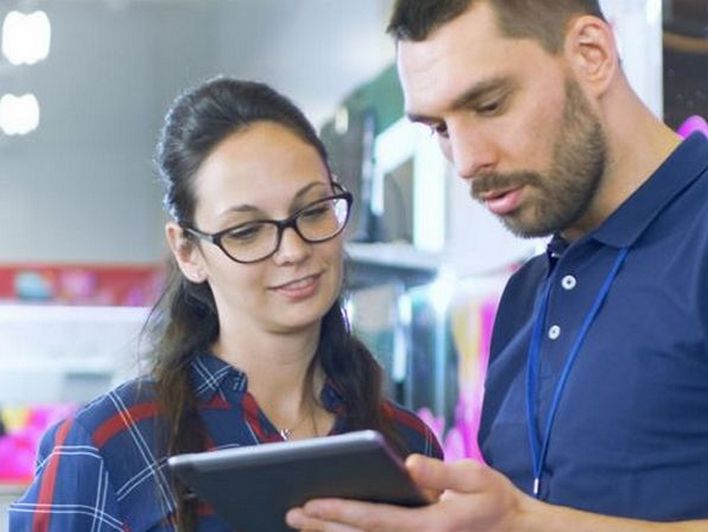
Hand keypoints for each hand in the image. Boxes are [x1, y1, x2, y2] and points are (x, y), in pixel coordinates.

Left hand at [286, 454, 533, 531]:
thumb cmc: (496, 500)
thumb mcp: (476, 477)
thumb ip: (442, 471)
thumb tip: (407, 463)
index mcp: (429, 524)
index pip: (375, 518)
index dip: (340, 512)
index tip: (310, 504)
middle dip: (324, 527)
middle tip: (291, 514)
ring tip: (301, 525)